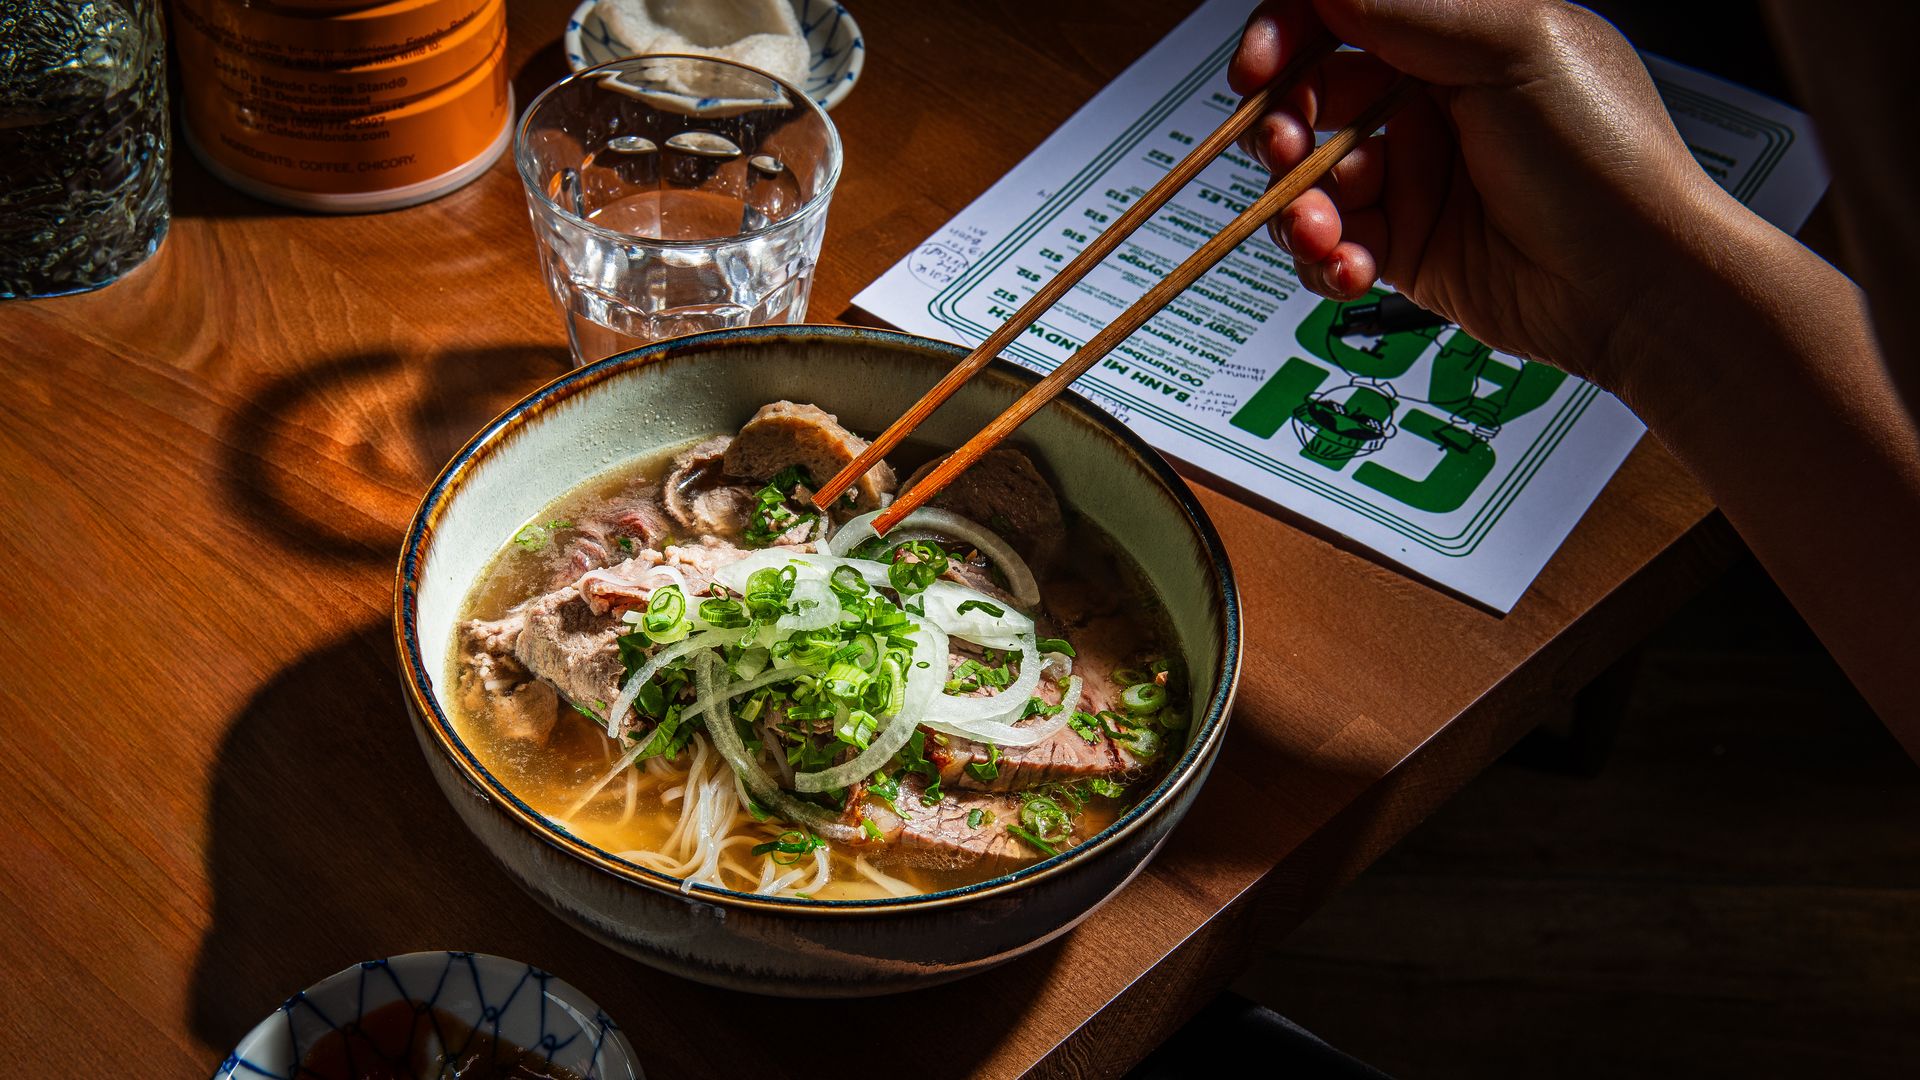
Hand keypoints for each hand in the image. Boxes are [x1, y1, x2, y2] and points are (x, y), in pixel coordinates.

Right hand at [1231, 0, 1738, 394]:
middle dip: (1280, 128)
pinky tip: (1352, 266)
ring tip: (1324, 231)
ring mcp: (1412, 179)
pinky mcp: (1404, 250)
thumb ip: (1407, 6)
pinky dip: (1325, 261)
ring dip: (1298, 207)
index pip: (1339, 17)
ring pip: (1307, 183)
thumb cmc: (1607, 158)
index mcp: (1454, 36)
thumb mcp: (1513, 47)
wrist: (1636, 285)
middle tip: (1285, 152)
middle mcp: (1427, 102)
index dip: (1284, 36)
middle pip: (1306, 99)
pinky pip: (1329, 249)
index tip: (1258, 68)